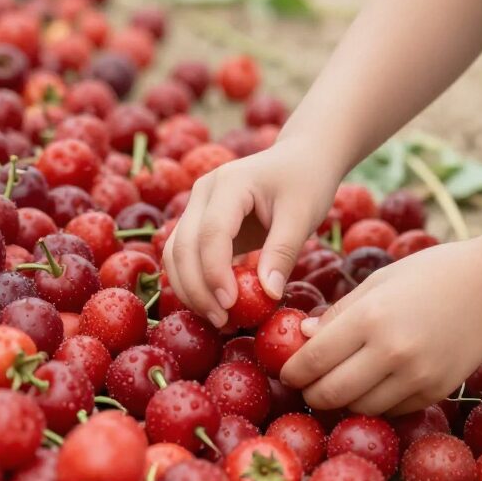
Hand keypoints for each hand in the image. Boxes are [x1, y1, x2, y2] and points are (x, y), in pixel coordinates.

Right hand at [162, 137, 340, 328]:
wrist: (302, 158)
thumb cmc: (306, 182)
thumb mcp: (303, 214)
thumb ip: (283, 251)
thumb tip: (267, 294)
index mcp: (230, 182)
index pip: (211, 232)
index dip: (215, 272)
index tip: (231, 306)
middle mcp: (204, 191)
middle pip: (184, 246)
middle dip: (198, 289)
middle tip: (224, 322)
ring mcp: (198, 206)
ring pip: (175, 253)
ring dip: (190, 290)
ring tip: (220, 319)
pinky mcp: (200, 223)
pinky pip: (185, 256)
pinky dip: (193, 282)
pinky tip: (216, 305)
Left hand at [278, 239, 481, 414]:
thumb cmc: (431, 272)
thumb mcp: (380, 280)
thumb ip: (340, 312)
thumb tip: (303, 336)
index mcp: (372, 317)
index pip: (316, 358)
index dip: (294, 370)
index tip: (286, 371)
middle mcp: (392, 352)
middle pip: (332, 393)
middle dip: (312, 393)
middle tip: (306, 385)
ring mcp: (416, 377)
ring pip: (360, 408)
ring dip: (343, 400)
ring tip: (339, 383)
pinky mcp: (435, 392)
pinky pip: (392, 409)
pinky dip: (376, 402)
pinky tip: (374, 383)